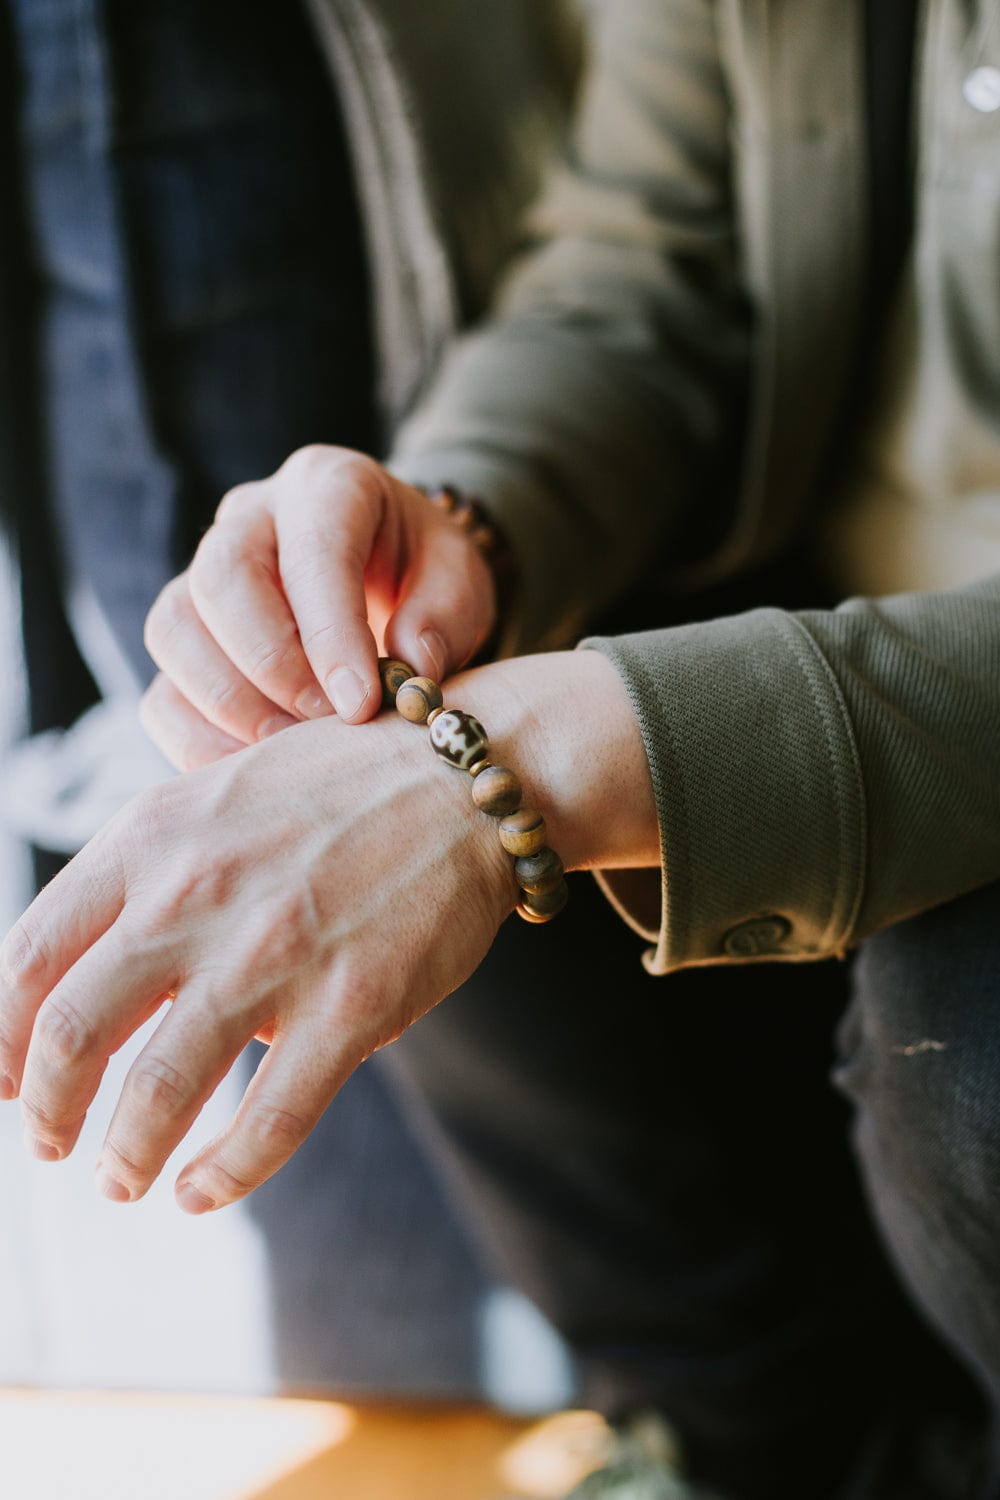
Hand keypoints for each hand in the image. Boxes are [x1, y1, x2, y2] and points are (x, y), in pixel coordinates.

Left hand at [0, 709, 512, 1210]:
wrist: (463, 781)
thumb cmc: (336, 788)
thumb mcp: (212, 793)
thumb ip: (144, 868)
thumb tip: (85, 969)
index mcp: (150, 838)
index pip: (30, 956)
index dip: (0, 1037)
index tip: (5, 1080)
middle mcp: (195, 894)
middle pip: (74, 1033)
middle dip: (47, 1110)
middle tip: (49, 1144)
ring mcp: (273, 953)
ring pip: (159, 1091)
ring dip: (124, 1155)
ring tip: (121, 1180)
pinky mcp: (350, 1006)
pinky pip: (268, 1120)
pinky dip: (223, 1175)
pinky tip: (202, 1193)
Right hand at [143, 446, 497, 756]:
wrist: (390, 579)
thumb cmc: (423, 575)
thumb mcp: (458, 579)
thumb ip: (443, 616)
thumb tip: (410, 671)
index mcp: (326, 486)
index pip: (312, 549)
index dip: (330, 631)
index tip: (360, 702)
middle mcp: (249, 519)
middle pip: (221, 578)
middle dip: (272, 664)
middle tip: (327, 721)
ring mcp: (201, 578)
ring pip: (174, 631)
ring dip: (230, 705)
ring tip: (295, 751)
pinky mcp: (183, 645)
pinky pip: (161, 693)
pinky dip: (199, 742)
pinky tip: (255, 768)